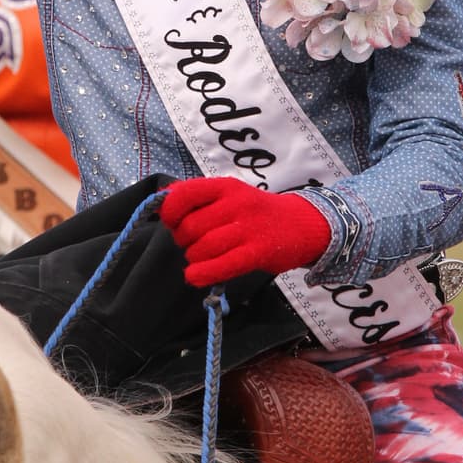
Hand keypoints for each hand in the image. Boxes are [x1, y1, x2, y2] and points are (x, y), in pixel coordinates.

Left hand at [160, 177, 331, 286]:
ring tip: (200, 259)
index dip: (169, 212)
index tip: (172, 223)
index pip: (184, 195)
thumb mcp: (229, 195)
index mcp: (226, 186)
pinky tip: (194, 276)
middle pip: (191, 226)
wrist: (302, 224)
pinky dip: (203, 273)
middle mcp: (236, 203)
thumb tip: (160, 197)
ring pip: (204, 247)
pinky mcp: (259, 252)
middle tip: (191, 244)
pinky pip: (223, 265)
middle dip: (182, 240)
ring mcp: (249, 228)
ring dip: (194, 258)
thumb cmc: (257, 212)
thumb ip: (197, 197)